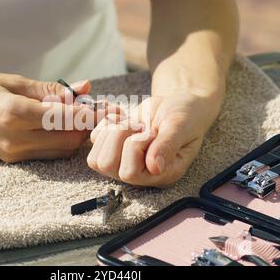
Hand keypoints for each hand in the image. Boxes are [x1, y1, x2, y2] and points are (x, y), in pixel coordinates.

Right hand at [0, 70, 104, 161]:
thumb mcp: (11, 81)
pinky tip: (66, 125)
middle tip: (104, 110)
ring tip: (87, 115)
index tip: (111, 107)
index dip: (93, 113)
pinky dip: (62, 140)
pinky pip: (47, 152)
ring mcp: (14, 152)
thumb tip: (83, 87)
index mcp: (15, 113)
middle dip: (91, 126)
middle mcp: (17, 139)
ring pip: (61, 149)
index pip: (67, 118)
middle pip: (69, 139)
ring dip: (78, 134)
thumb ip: (49, 89)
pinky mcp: (12, 158)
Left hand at [87, 91, 222, 186]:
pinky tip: (125, 117)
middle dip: (119, 136)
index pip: (130, 172)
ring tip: (132, 123)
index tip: (152, 132)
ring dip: (111, 131)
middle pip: (106, 164)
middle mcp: (139, 174)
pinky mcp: (113, 149)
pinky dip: (106, 123)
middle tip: (139, 125)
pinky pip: (94, 140)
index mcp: (160, 175)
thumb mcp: (180, 126)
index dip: (135, 146)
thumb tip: (155, 168)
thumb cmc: (185, 116)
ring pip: (96, 157)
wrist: (178, 105)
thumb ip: (167, 145)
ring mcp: (123, 163)